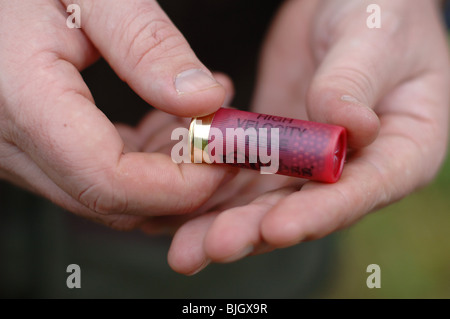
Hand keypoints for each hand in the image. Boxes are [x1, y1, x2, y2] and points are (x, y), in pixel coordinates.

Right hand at [0, 0, 233, 228]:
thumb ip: (146, 43)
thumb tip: (203, 98)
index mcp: (23, 102)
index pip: (110, 182)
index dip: (178, 185)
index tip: (225, 157)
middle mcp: (12, 145)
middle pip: (113, 203)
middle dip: (182, 184)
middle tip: (224, 141)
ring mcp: (19, 154)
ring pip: (109, 197)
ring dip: (167, 173)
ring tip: (203, 122)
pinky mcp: (32, 150)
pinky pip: (97, 177)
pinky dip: (142, 162)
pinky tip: (167, 122)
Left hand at [167, 0, 449, 274]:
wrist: (344, 7)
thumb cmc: (379, 15)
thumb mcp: (375, 37)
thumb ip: (357, 80)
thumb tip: (351, 128)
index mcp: (402, 149)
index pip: (363, 190)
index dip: (319, 213)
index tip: (277, 228)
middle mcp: (355, 169)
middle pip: (306, 209)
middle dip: (257, 230)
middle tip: (212, 247)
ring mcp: (312, 165)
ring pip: (268, 203)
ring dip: (227, 224)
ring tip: (187, 248)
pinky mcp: (277, 152)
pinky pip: (245, 179)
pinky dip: (215, 195)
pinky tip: (182, 212)